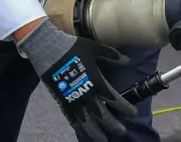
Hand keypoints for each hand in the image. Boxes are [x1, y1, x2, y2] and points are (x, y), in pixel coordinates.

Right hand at [17, 18, 136, 141]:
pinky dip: (78, 125)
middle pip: (101, 114)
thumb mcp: (96, 48)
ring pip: (86, 120)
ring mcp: (72, 98)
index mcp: (95, 80)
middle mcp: (85, 93)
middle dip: (112, 124)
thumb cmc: (73, 47)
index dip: (124, 107)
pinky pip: (70, 116)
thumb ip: (112, 55)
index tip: (133, 113)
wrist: (48, 49)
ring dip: (96, 131)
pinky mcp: (60, 99)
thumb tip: (128, 60)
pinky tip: (83, 130)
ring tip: (103, 139)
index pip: (113, 98)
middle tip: (121, 132)